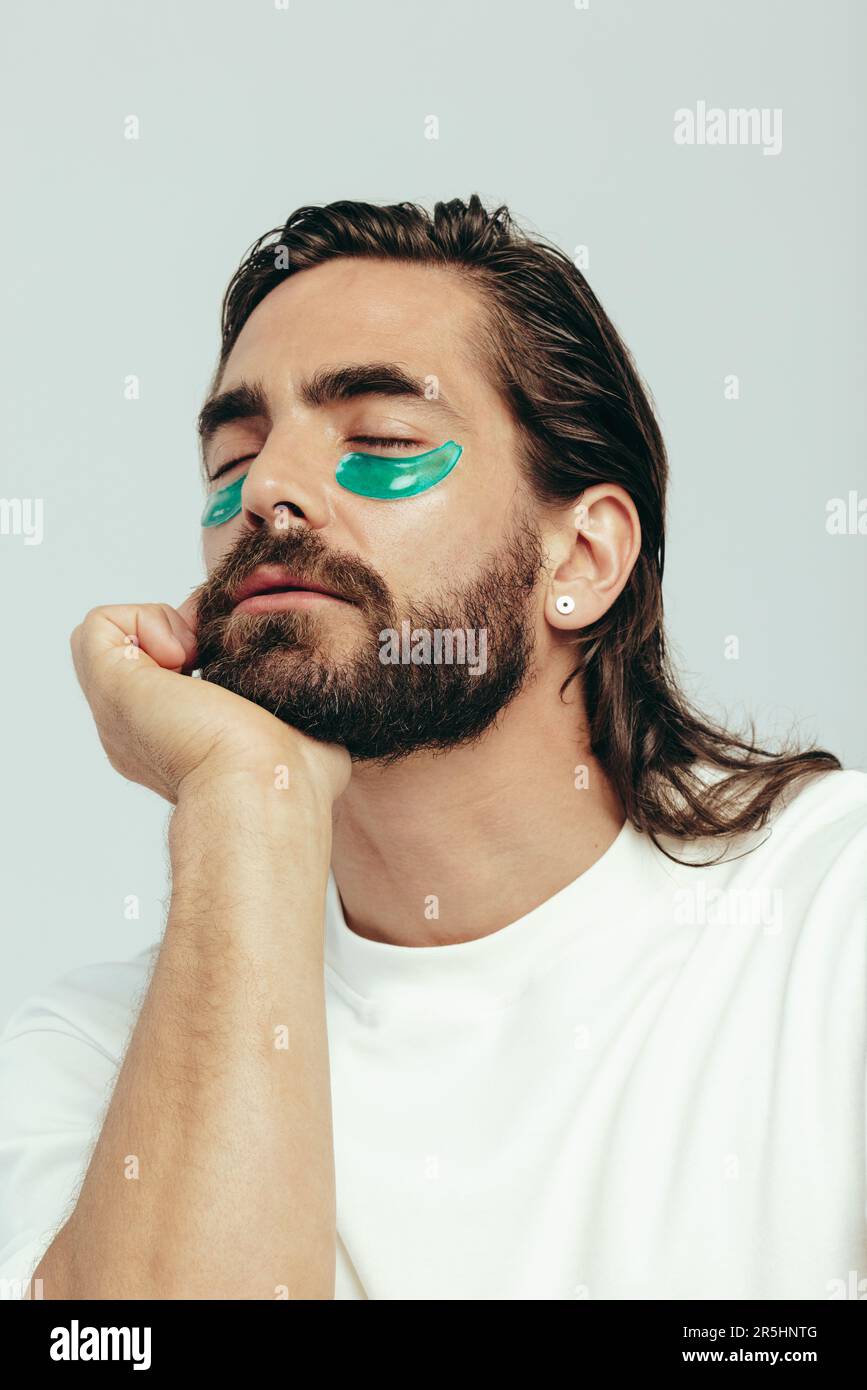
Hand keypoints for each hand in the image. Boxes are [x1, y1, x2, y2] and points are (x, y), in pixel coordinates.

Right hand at [70, 595, 351, 805]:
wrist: (264, 785)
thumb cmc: (296, 773)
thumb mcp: (301, 731)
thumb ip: (291, 710)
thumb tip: (296, 699)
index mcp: (181, 748)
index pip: (175, 680)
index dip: (205, 651)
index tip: (240, 661)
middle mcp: (141, 733)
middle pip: (143, 657)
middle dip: (184, 633)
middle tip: (215, 651)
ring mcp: (119, 712)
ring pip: (115, 638)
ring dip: (162, 624)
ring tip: (197, 652)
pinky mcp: (111, 687)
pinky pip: (100, 625)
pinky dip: (145, 620)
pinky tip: (181, 653)